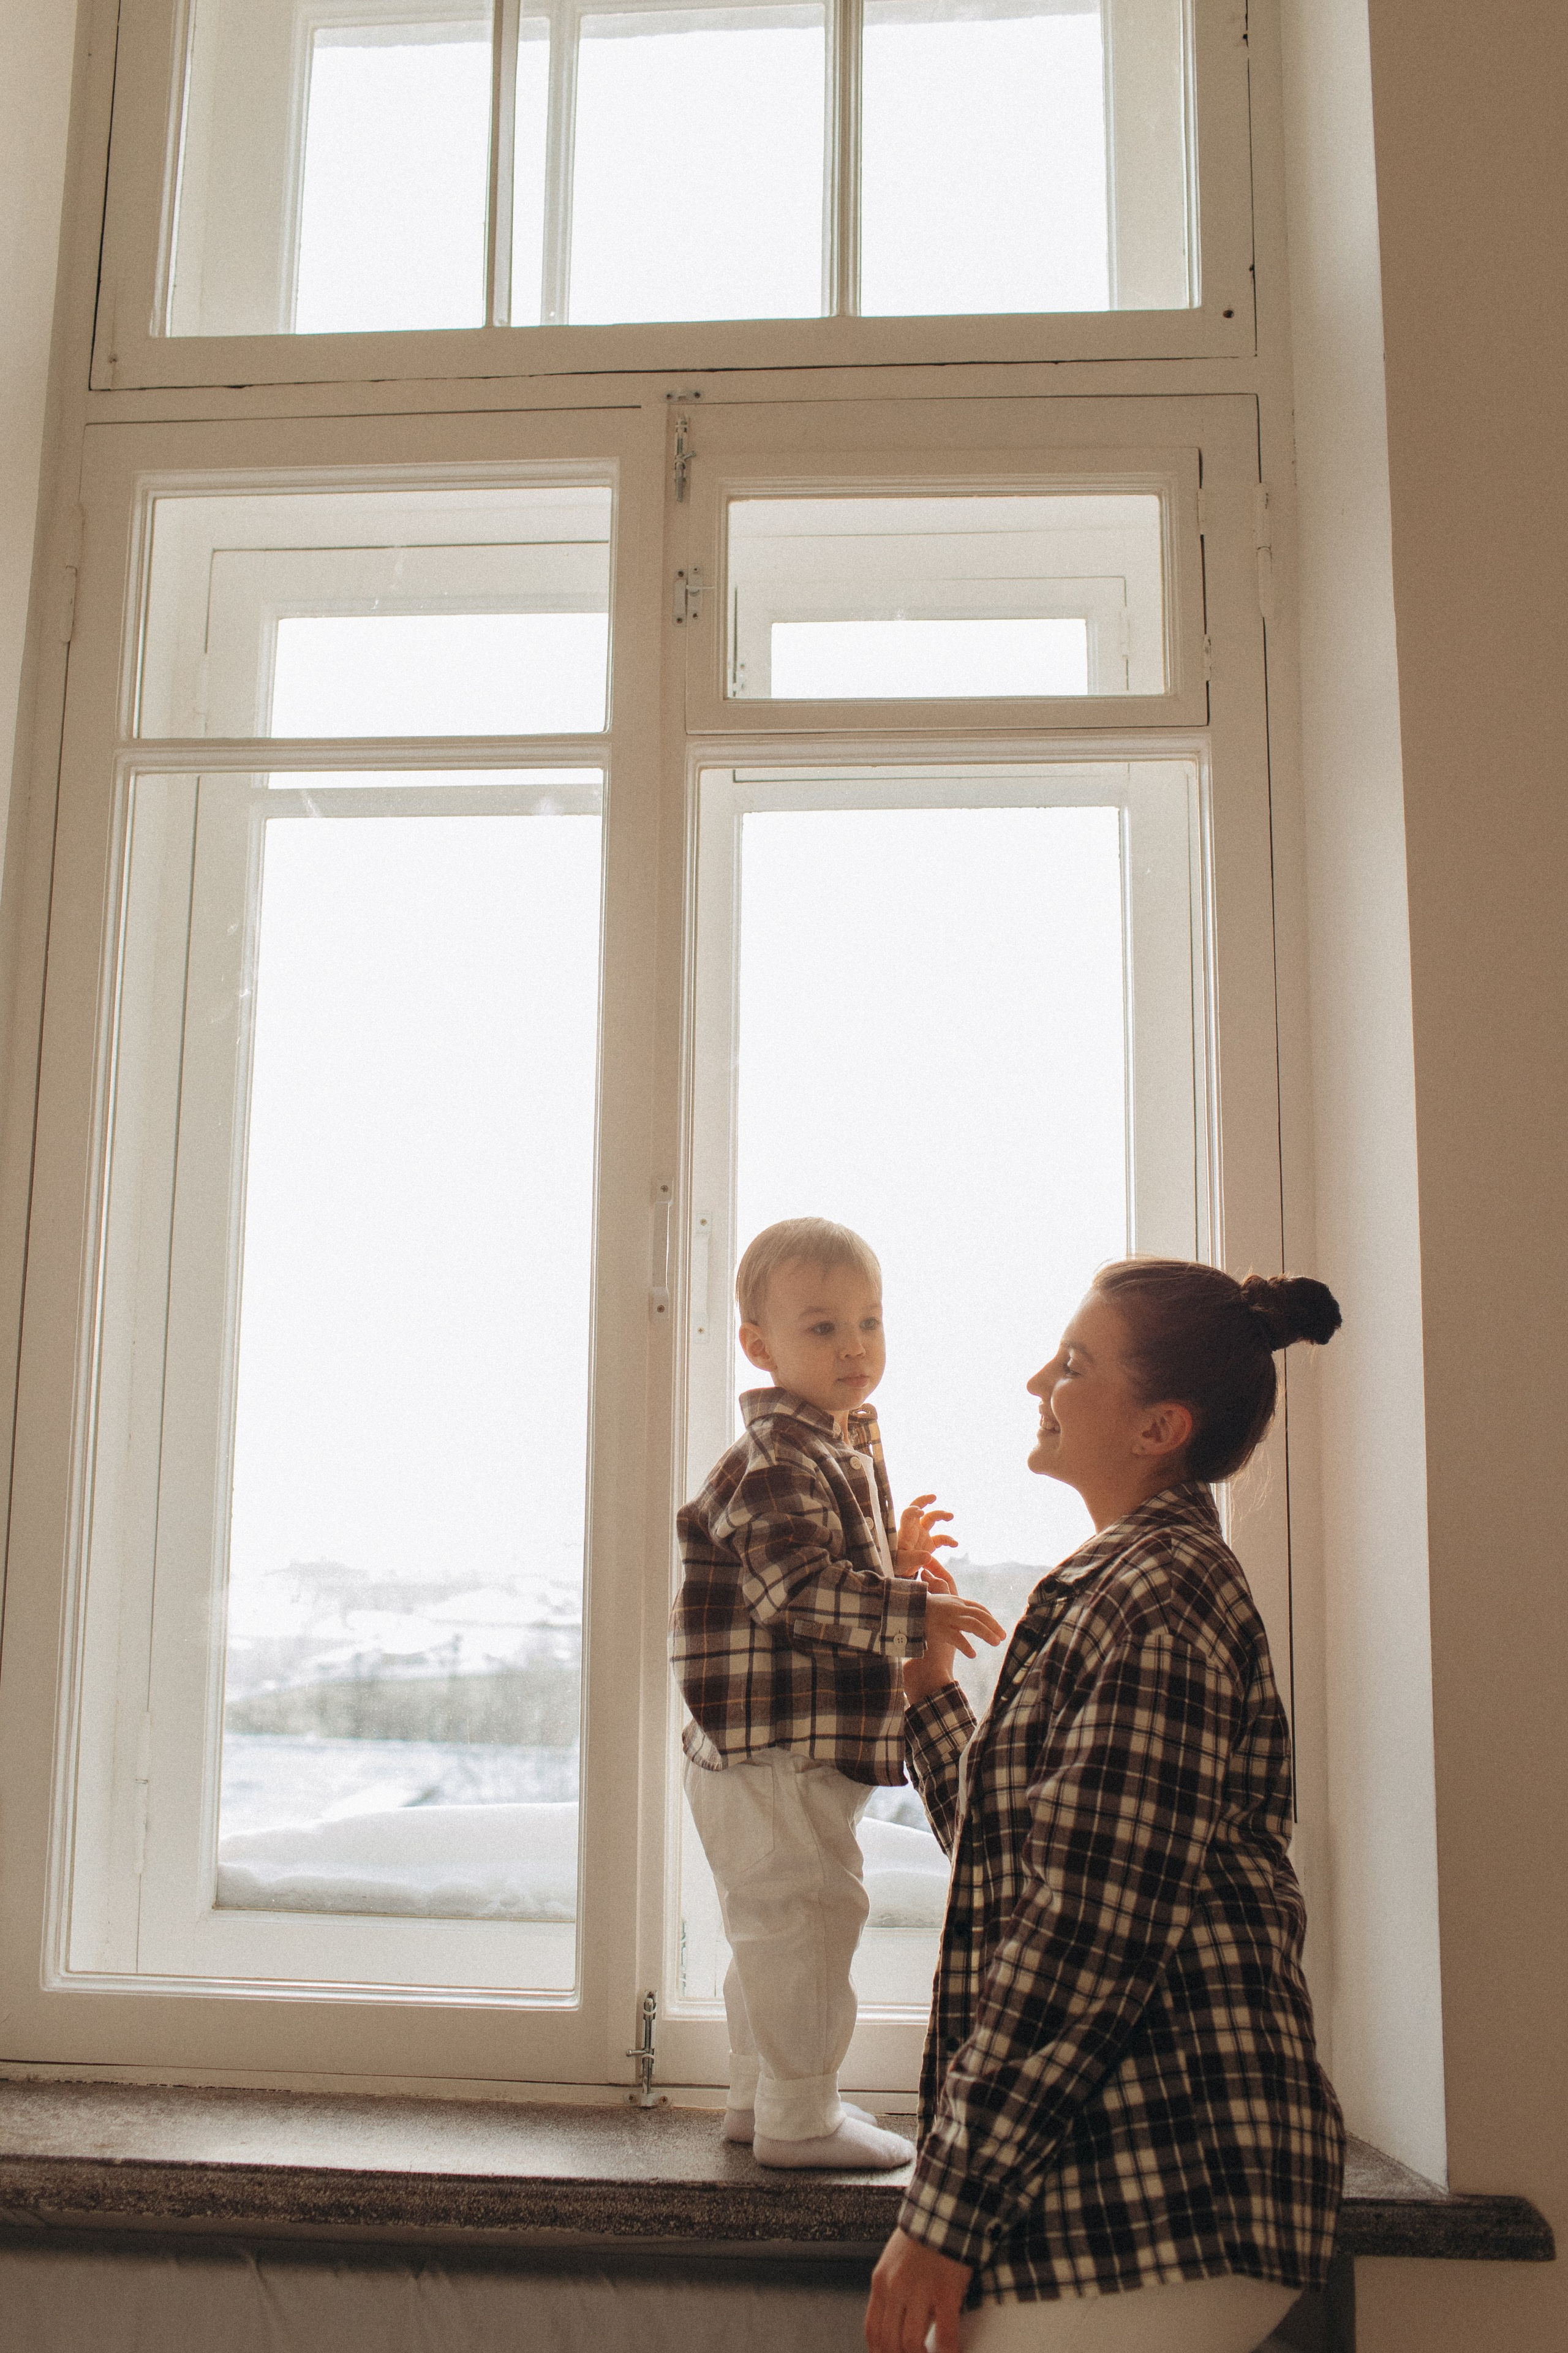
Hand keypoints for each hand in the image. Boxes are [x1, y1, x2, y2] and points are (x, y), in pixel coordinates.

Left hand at [865, 2226, 971, 2352]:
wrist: (943, 2210)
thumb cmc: (921, 2237)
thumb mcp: (893, 2262)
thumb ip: (892, 2291)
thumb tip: (897, 2324)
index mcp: (880, 2282)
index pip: (872, 2330)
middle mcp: (895, 2288)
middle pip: (889, 2342)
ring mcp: (919, 2291)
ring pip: (911, 2343)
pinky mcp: (945, 2291)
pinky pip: (945, 2333)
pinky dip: (947, 2351)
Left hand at [895, 1494, 956, 1580]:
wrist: (899, 1570)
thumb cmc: (895, 1563)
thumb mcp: (902, 1561)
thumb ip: (914, 1558)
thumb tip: (927, 1556)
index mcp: (905, 1531)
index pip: (907, 1515)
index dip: (913, 1511)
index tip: (920, 1512)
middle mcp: (914, 1529)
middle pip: (918, 1508)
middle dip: (925, 1501)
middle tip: (933, 1497)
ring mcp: (922, 1534)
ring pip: (931, 1518)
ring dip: (941, 1515)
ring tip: (950, 1516)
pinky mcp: (929, 1544)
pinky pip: (941, 1539)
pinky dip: (948, 1540)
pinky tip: (955, 1544)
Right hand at [904, 1589, 1004, 1703]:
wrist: (903, 1607)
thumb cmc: (920, 1607)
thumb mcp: (938, 1602)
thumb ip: (951, 1606)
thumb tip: (962, 1613)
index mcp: (955, 1601)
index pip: (978, 1607)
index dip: (989, 1617)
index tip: (997, 1627)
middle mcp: (954, 1608)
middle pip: (979, 1615)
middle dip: (993, 1626)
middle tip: (1003, 1637)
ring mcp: (947, 1618)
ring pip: (973, 1625)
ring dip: (986, 1634)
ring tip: (996, 1643)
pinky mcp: (939, 1628)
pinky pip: (956, 1638)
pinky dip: (966, 1646)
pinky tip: (973, 1654)